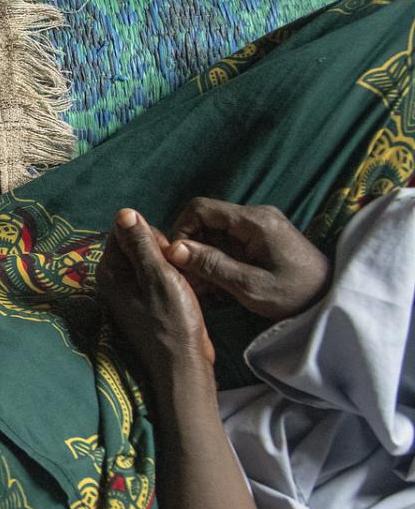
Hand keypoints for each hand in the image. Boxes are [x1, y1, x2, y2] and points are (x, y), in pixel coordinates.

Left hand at [98, 208, 211, 367]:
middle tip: (177, 273)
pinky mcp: (149, 299)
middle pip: (140, 244)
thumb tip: (124, 212)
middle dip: (163, 251)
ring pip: (154, 259)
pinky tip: (187, 290)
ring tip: (184, 283)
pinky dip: (175, 278)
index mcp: (111, 271)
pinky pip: (161, 276)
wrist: (184, 363)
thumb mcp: (158, 277)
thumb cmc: (172, 321)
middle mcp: (116, 279)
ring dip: (172, 265)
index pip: (125, 231)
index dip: (150, 237)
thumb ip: (141, 244)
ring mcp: (132, 290)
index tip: (167, 256)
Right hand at [165, 198, 328, 320]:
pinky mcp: (261, 239)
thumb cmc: (297, 295)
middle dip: (190, 246)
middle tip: (188, 278)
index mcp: (255, 221)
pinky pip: (228, 242)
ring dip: (202, 256)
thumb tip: (175, 249)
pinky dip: (216, 259)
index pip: (201, 208)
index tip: (178, 259)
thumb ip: (212, 265)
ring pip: (214, 232)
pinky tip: (216, 283)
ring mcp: (260, 227)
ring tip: (202, 285)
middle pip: (206, 219)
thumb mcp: (250, 286)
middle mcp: (256, 216)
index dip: (181, 230)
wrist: (333, 300)